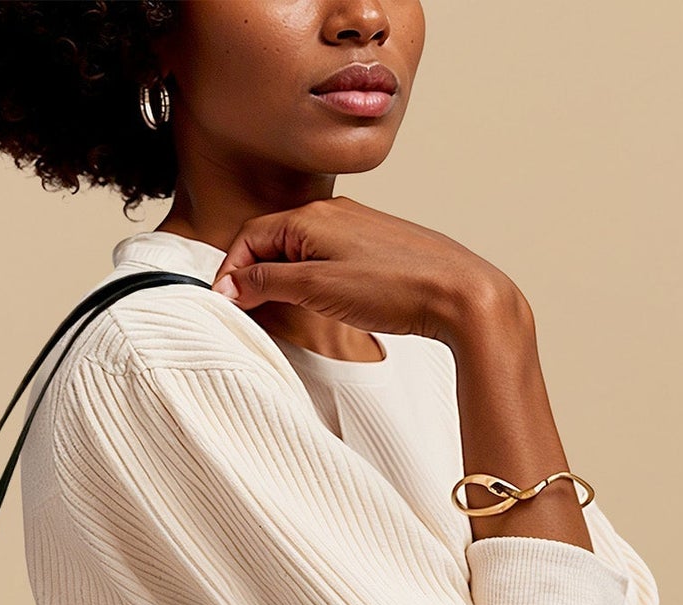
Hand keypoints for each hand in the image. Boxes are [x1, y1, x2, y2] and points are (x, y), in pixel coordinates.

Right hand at [211, 194, 525, 347]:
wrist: (458, 293)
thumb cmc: (395, 286)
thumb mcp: (316, 288)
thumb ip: (268, 283)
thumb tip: (232, 284)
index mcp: (311, 218)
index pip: (250, 236)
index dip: (230, 271)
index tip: (224, 303)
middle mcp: (332, 215)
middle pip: (271, 241)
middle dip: (252, 275)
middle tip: (246, 311)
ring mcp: (354, 229)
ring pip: (298, 250)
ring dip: (280, 279)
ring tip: (280, 311)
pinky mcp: (372, 248)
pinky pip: (323, 258)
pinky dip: (307, 279)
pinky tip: (317, 303)